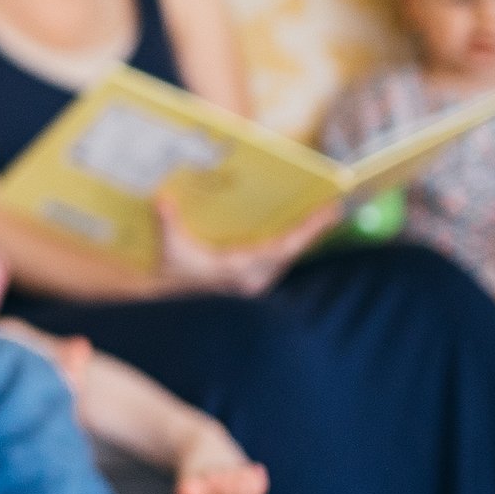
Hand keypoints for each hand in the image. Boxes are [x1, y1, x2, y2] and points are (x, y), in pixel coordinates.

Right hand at [153, 193, 336, 296]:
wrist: (170, 294)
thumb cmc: (172, 270)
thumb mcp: (170, 248)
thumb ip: (168, 224)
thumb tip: (161, 199)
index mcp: (238, 268)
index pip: (281, 249)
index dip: (306, 232)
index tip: (326, 214)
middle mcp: (252, 277)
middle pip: (292, 252)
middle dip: (313, 231)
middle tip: (333, 209)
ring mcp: (255, 281)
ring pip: (288, 257)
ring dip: (306, 238)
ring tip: (324, 215)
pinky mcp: (254, 281)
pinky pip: (280, 260)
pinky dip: (293, 244)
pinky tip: (302, 230)